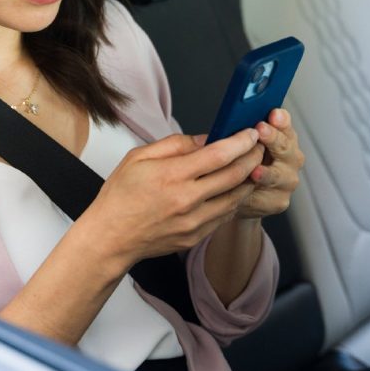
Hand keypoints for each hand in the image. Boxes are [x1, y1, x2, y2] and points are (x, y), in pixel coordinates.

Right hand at [77, 128, 263, 271]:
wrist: (111, 237)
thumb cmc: (121, 196)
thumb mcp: (139, 157)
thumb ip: (176, 144)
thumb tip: (206, 138)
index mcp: (172, 176)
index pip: (219, 155)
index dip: (241, 141)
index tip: (251, 133)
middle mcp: (186, 200)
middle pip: (235, 175)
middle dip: (253, 157)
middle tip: (259, 146)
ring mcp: (193, 222)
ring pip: (235, 197)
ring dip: (249, 179)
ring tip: (252, 165)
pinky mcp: (196, 236)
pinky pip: (225, 215)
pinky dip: (234, 199)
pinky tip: (233, 188)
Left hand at [236, 108, 303, 219]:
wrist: (238, 194)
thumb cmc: (239, 162)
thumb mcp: (238, 142)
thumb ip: (240, 131)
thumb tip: (226, 123)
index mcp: (283, 137)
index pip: (285, 124)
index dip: (280, 119)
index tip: (273, 113)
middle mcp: (290, 158)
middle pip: (285, 147)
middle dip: (273, 138)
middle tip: (261, 130)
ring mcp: (287, 180)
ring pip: (277, 176)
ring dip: (266, 173)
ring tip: (255, 170)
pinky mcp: (278, 202)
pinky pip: (266, 198)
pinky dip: (254, 194)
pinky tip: (244, 191)